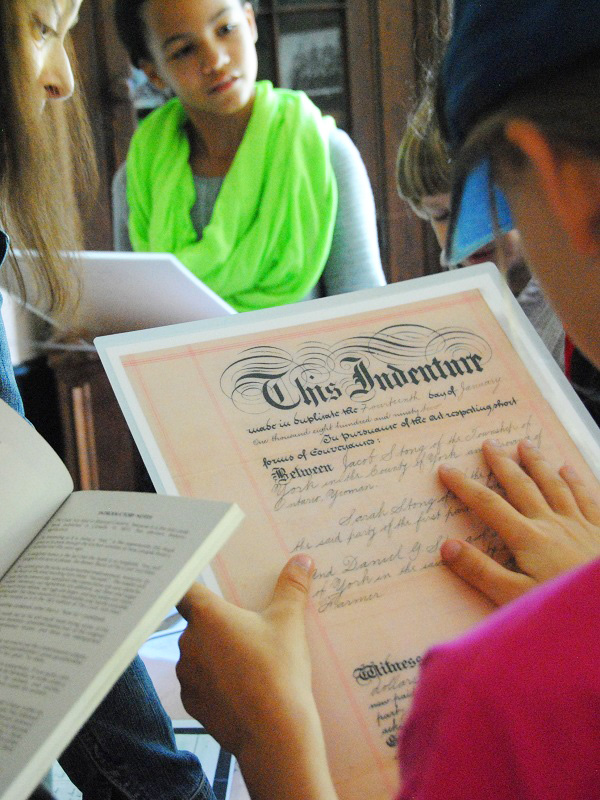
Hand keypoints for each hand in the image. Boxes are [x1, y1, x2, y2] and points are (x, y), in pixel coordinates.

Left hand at [176, 555, 338, 799]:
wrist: (274, 733)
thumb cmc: (279, 671)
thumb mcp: (289, 622)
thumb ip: (292, 587)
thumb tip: (302, 559)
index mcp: (207, 616)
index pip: (184, 589)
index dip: (188, 583)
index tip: (196, 581)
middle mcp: (188, 641)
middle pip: (197, 622)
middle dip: (217, 624)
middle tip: (246, 627)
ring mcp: (186, 674)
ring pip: (198, 653)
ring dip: (215, 653)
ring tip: (248, 660)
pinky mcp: (190, 702)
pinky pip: (199, 681)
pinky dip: (214, 681)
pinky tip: (240, 686)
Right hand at [438, 439, 599, 605]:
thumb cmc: (564, 609)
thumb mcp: (515, 598)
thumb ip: (482, 571)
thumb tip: (447, 546)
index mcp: (528, 538)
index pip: (488, 505)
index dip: (464, 486)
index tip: (447, 469)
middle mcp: (552, 523)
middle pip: (522, 486)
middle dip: (503, 464)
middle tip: (489, 444)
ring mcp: (580, 524)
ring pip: (554, 485)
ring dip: (537, 464)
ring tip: (525, 445)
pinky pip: (586, 498)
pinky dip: (575, 481)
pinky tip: (569, 469)